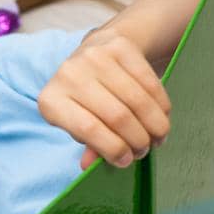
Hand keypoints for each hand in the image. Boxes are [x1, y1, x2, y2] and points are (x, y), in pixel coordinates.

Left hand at [37, 30, 170, 169]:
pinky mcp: (120, 47)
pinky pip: (149, 82)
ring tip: (157, 137)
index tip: (126, 160)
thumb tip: (89, 166)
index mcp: (51, 100)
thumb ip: (87, 143)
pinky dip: (160, 105)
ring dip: (153, 125)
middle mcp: (69, 75)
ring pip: (137, 100)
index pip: (87, 130)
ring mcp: (94, 57)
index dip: (113, 148)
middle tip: (144, 150)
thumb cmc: (85, 98)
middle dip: (137, 140)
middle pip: (116, 116)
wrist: (97, 50)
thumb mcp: (78, 121)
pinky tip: (162, 118)